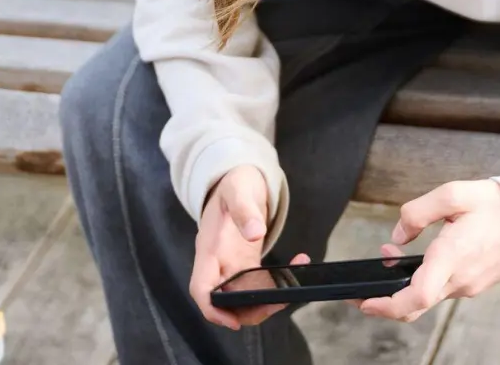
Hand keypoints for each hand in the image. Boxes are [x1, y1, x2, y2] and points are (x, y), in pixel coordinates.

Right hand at [189, 164, 308, 329]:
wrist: (238, 178)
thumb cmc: (234, 182)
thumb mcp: (239, 189)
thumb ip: (246, 209)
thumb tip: (255, 233)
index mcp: (209, 248)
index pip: (201, 288)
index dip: (213, 309)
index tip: (232, 321)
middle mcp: (217, 262)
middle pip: (224, 300)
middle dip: (250, 309)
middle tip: (281, 300)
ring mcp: (231, 264)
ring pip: (243, 296)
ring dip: (267, 298)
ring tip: (294, 281)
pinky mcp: (245, 262)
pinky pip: (258, 281)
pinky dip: (277, 281)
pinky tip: (299, 262)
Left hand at [359, 180, 499, 322]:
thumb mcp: (456, 193)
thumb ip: (419, 211)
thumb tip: (398, 234)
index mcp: (453, 256)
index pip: (417, 296)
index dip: (387, 305)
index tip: (365, 301)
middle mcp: (461, 279)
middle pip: (416, 305)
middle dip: (385, 298)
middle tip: (365, 286)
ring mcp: (470, 286)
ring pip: (428, 296)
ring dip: (405, 283)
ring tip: (393, 253)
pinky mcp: (475, 285)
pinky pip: (443, 289)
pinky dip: (425, 280)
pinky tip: (423, 257)